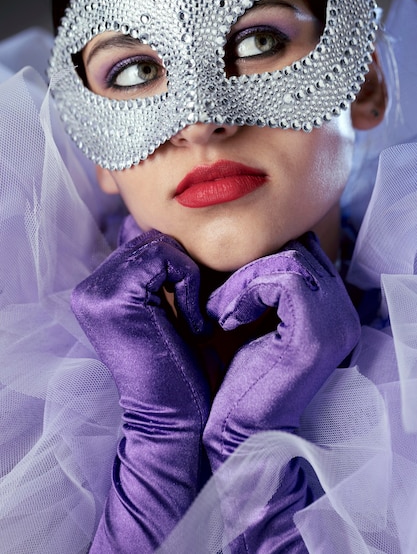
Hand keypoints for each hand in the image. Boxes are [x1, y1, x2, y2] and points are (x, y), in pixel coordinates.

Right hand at [71, 230, 209, 552]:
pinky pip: (165, 259)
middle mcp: (90, 289)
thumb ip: (161, 271)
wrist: (180, 422)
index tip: (195, 302)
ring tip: (193, 319)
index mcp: (99, 290)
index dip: (179, 264)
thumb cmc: (187, 369)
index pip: (145, 241)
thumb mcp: (173, 309)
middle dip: (184, 267)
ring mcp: (96, 293)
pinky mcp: (115, 299)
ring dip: (189, 277)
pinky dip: (189, 284)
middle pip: (152, 238)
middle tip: (197, 311)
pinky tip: (192, 322)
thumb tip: (166, 228)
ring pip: (160, 244)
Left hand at [202, 233, 360, 551]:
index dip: (259, 254)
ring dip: (242, 278)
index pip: (302, 246)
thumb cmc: (231, 374)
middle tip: (219, 295)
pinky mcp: (315, 337)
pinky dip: (244, 291)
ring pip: (289, 257)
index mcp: (329, 306)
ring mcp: (336, 323)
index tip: (225, 283)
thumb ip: (255, 277)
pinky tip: (225, 318)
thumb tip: (236, 235)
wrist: (232, 433)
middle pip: (299, 246)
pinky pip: (282, 280)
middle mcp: (343, 312)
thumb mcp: (246, 313)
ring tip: (218, 310)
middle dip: (250, 262)